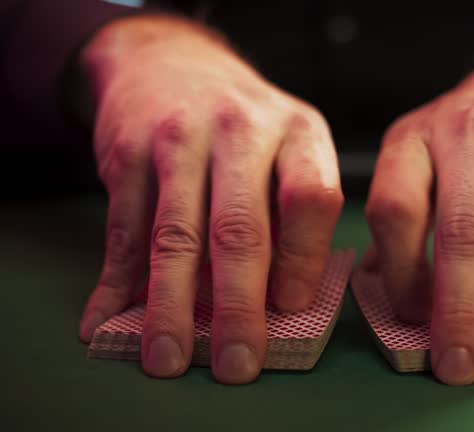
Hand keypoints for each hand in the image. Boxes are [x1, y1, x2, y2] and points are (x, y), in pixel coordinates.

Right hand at [77, 15, 342, 383]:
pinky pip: (125, 228)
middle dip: (238, 306)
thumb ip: (292, 215)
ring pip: (177, 237)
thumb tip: (282, 304)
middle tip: (237, 362)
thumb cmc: (245, 126)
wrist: (173, 63)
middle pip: (241, 229)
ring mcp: (180, 137)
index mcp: (298, 131)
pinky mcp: (129, 151)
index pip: (311, 199)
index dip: (302, 260)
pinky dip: (118, 280)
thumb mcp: (289, 147)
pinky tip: (112, 316)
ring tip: (170, 356)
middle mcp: (241, 129)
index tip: (290, 309)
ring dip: (171, 306)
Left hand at [364, 24, 473, 384]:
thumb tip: (381, 289)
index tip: (414, 320)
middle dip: (459, 311)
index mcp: (417, 138)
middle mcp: (470, 133)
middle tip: (458, 366)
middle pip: (462, 233)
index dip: (399, 275)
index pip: (395, 212)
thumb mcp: (424, 151)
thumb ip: (404, 213)